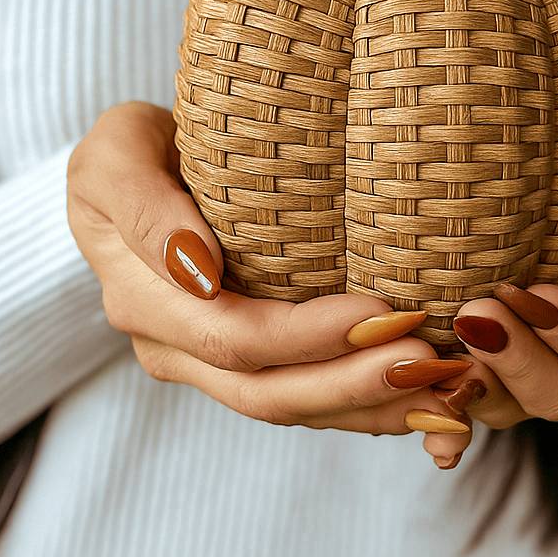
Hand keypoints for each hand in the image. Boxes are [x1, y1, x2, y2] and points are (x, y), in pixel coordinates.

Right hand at [67, 101, 474, 465]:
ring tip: (443, 392)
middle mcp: (175, 345)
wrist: (129, 171)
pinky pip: (302, 395)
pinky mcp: (242, 359)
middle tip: (431, 360)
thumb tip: (199, 271)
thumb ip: (144, 209)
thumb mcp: (115, 155)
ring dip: (368, 406)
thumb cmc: (128, 150)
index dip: (310, 337)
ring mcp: (207, 360)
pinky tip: (419, 400)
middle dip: (353, 381)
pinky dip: (360, 404)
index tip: (383, 311)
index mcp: (145, 301)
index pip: (235, 337)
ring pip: (292, 405)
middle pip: (268, 389)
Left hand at [437, 149, 557, 430]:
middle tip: (477, 313)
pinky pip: (471, 402)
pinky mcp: (495, 369)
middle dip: (518, 359)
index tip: (541, 294)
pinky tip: (424, 405)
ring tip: (445, 341)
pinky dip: (448, 409)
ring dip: (475, 380)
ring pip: (511, 406)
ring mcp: (542, 373)